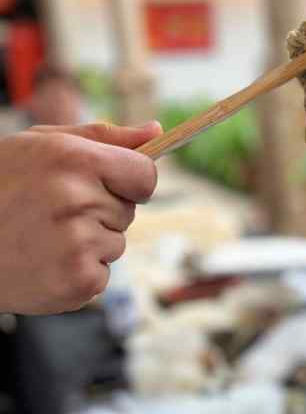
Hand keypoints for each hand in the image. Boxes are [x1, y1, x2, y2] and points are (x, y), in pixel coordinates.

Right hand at [0, 121, 161, 314]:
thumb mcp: (41, 146)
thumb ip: (103, 138)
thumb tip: (155, 131)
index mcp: (74, 160)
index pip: (145, 174)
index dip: (131, 180)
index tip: (112, 184)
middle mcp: (78, 200)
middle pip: (128, 211)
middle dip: (101, 211)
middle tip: (53, 211)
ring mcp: (78, 244)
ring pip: (116, 244)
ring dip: (90, 243)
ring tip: (43, 237)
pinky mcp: (77, 281)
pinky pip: (102, 275)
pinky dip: (79, 273)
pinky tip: (44, 261)